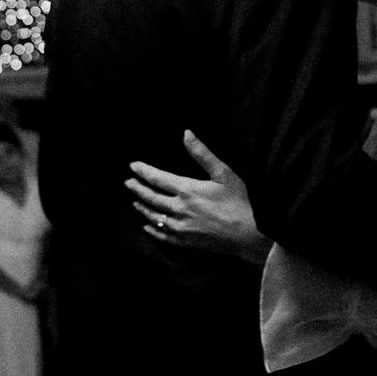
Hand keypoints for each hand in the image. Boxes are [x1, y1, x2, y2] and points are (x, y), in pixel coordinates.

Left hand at [128, 132, 267, 260]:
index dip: (144, 171)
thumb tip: (186, 133)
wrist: (249, 234)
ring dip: (143, 208)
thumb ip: (202, 153)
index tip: (133, 166)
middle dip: (137, 189)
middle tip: (127, 183)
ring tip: (134, 202)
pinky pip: (163, 236)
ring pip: (154, 217)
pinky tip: (147, 227)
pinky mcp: (186, 242)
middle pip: (151, 198)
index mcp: (187, 190)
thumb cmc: (239, 201)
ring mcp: (181, 228)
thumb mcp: (223, 172)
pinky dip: (152, 231)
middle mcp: (179, 209)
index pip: (158, 178)